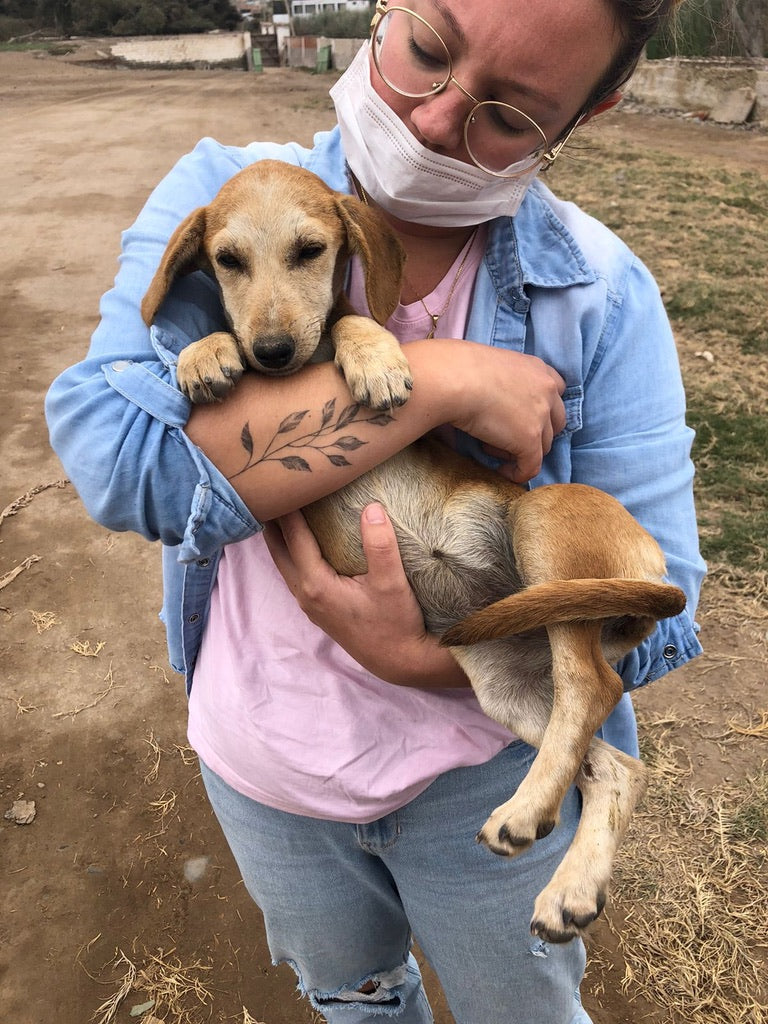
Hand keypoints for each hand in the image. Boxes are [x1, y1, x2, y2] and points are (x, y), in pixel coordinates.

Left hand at [263, 503, 467, 687]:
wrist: (400, 661)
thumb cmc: (397, 624)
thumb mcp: (392, 584)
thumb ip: (380, 545)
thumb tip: (371, 507)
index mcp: (316, 585)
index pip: (294, 536)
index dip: (288, 507)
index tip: (282, 478)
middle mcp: (304, 593)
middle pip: (277, 548)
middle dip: (273, 519)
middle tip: (269, 487)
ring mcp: (309, 602)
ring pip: (283, 561)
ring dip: (279, 535)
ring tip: (278, 507)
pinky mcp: (318, 607)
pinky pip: (294, 570)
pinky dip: (291, 549)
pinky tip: (299, 538)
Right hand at [443, 343, 565, 482]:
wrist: (454, 378)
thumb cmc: (459, 369)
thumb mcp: (491, 365)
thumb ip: (503, 381)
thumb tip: (490, 399)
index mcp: (537, 368)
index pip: (555, 391)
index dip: (542, 408)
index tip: (522, 416)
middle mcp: (546, 390)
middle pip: (555, 421)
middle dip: (537, 432)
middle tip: (507, 436)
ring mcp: (541, 416)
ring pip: (543, 445)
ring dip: (521, 449)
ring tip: (492, 447)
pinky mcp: (530, 440)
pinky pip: (531, 466)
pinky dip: (518, 472)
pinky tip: (501, 471)